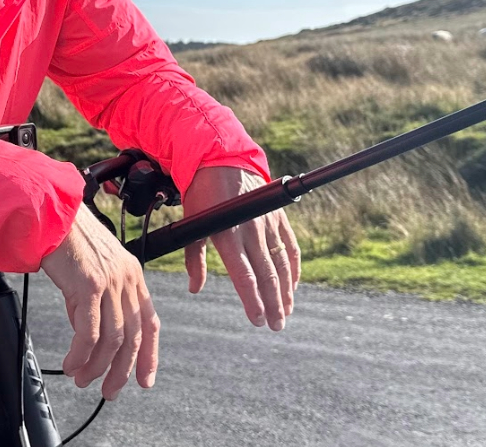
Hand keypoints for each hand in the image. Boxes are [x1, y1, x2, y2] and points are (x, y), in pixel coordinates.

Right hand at [38, 203, 159, 399]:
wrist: (50, 215)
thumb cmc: (67, 239)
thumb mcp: (91, 272)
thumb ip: (94, 303)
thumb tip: (87, 336)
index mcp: (133, 275)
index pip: (150, 322)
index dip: (149, 355)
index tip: (144, 380)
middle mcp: (127, 279)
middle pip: (133, 337)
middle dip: (121, 370)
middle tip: (108, 390)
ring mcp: (110, 282)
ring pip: (113, 340)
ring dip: (97, 366)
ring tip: (82, 379)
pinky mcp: (89, 285)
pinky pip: (89, 333)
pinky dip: (81, 355)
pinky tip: (72, 364)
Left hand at [182, 166, 300, 330]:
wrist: (222, 160)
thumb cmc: (202, 195)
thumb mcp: (192, 225)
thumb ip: (195, 259)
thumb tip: (195, 288)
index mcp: (227, 235)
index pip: (245, 276)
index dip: (252, 301)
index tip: (258, 320)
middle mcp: (251, 230)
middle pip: (267, 276)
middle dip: (273, 304)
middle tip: (276, 325)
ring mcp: (267, 223)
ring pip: (281, 265)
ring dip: (285, 291)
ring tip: (286, 311)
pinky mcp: (278, 217)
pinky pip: (291, 247)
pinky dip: (293, 268)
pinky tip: (292, 285)